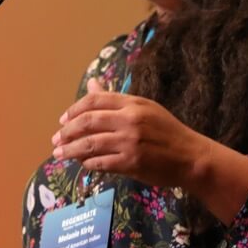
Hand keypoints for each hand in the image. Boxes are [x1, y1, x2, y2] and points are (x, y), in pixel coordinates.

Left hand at [52, 78, 209, 187]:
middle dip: (67, 131)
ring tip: (59, 154)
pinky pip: (101, 162)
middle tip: (56, 140)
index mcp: (133, 103)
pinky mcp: (131, 162)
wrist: (191, 157)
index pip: (94, 100)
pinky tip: (83, 164)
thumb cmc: (167, 132)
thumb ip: (115, 99)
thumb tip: (91, 83)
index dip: (74, 110)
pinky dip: (88, 163)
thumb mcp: (144, 108)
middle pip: (88, 121)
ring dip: (71, 150)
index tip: (63, 120)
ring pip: (90, 143)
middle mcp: (130, 119)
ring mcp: (130, 141)